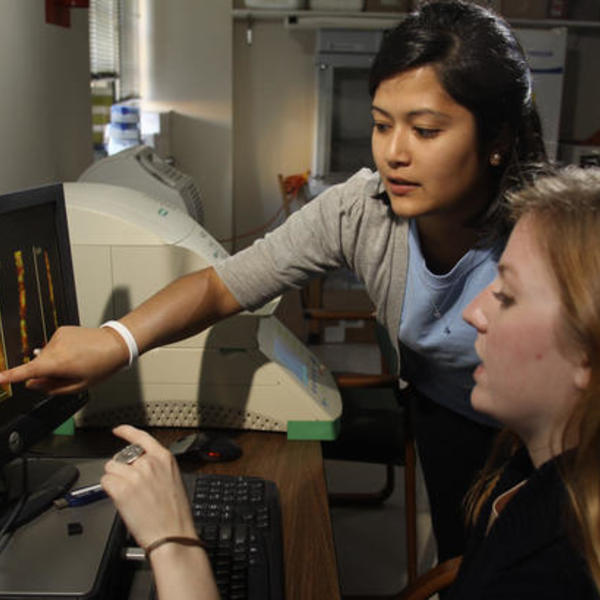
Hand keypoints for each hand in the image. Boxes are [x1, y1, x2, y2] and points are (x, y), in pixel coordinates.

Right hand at [0, 325, 128, 394]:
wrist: (116, 343)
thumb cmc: (102, 365)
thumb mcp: (79, 385)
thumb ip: (53, 388)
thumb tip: (33, 384)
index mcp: (59, 363)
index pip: (29, 371)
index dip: (11, 376)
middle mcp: (55, 347)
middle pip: (38, 364)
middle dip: (46, 372)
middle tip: (69, 374)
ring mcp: (58, 336)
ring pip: (46, 355)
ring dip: (55, 361)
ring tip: (77, 361)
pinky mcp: (62, 330)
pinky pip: (54, 346)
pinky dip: (60, 351)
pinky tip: (76, 352)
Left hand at [101, 425, 196, 549]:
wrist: (172, 534)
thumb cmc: (175, 513)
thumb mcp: (173, 480)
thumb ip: (157, 467)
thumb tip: (140, 465)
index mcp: (164, 458)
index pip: (141, 437)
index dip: (127, 431)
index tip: (119, 430)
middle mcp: (149, 463)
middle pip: (121, 457)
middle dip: (121, 469)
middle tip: (130, 486)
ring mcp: (135, 475)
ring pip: (111, 469)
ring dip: (114, 480)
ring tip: (127, 494)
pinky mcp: (122, 490)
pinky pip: (106, 482)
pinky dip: (109, 491)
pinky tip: (122, 500)